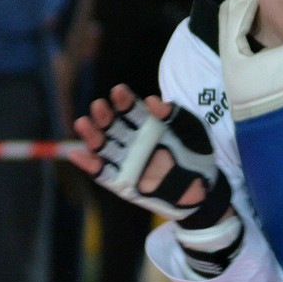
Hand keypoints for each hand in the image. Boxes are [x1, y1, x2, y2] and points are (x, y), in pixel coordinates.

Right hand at [70, 84, 229, 225]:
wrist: (205, 190)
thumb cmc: (199, 157)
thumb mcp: (194, 132)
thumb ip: (176, 115)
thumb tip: (152, 100)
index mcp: (148, 127)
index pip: (132, 111)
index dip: (124, 101)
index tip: (119, 91)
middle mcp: (134, 143)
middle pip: (114, 127)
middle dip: (105, 116)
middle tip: (99, 106)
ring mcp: (127, 162)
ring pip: (105, 147)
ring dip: (93, 136)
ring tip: (83, 123)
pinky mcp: (123, 183)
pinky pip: (104, 173)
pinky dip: (90, 165)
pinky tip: (77, 153)